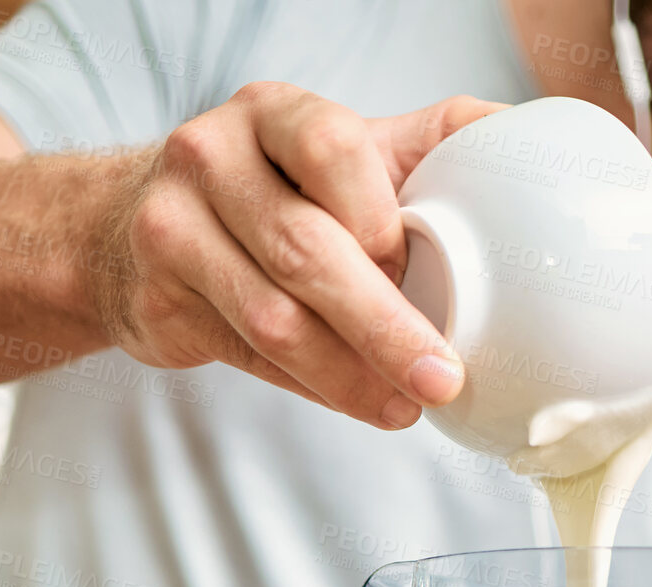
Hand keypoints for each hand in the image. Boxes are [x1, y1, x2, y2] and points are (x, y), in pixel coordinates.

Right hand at [94, 83, 505, 428]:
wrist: (125, 229)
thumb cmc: (266, 190)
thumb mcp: (336, 150)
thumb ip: (425, 143)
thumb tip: (526, 133)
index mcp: (273, 114)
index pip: (334, 150)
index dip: (382, 217)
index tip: (418, 266)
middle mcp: (210, 157)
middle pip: (306, 250)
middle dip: (384, 327)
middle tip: (441, 377)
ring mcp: (171, 229)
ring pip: (275, 319)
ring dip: (351, 375)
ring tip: (404, 407)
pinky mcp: (156, 300)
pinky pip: (249, 356)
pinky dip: (313, 387)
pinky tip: (356, 401)